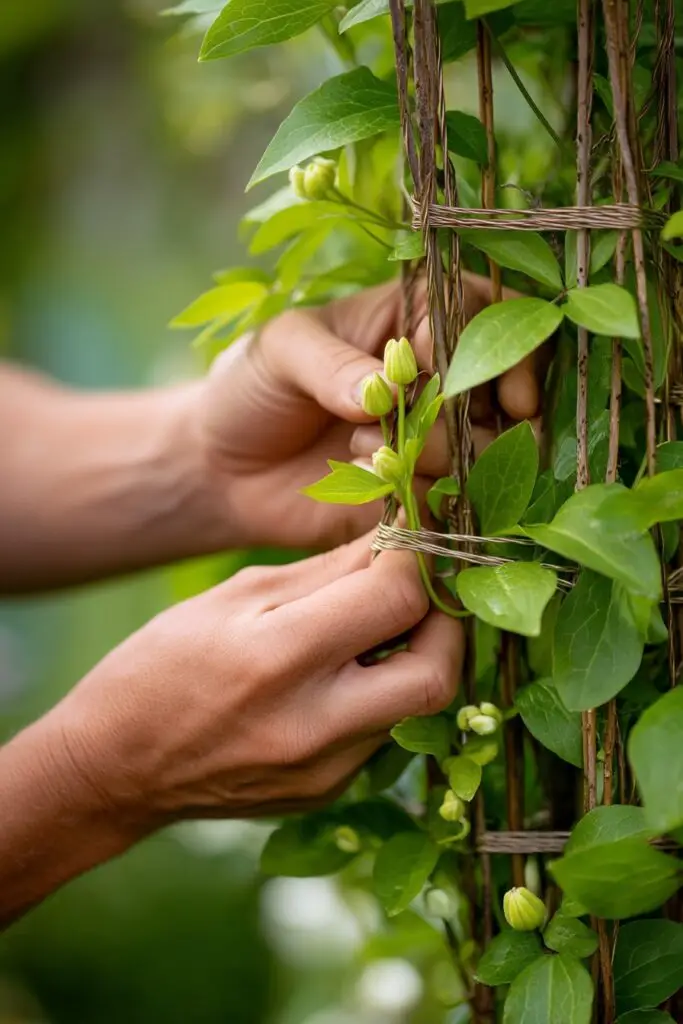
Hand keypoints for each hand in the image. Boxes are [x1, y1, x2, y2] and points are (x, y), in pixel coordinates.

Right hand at [48, 537, 462, 823]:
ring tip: (384, 623)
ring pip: (419, 707)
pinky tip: (350, 671)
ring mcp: (325, 771)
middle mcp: (313, 725)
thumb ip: (323, 573)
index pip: (396, 599)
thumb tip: (393, 542)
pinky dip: (385, 692)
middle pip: (437, 670)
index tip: (412, 536)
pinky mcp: (328, 793)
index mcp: (278, 660)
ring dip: (419, 655)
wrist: (114, 768)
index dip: (418, 557)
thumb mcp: (233, 598)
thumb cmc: (161, 666)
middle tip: (420, 587)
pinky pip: (385, 734)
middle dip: (444, 618)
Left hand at [192, 275, 541, 549]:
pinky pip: (448, 499)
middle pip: (498, 391)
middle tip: (412, 424)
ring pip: (481, 450)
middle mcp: (435, 378)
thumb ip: (333, 364)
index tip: (505, 390)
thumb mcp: (282, 351)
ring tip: (363, 449)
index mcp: (412, 318)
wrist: (222, 468)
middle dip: (464, 413)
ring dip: (435, 455)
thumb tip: (386, 390)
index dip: (507, 352)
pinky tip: (368, 483)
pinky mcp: (415, 492)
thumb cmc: (251, 386)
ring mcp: (430, 439)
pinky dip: (420, 495)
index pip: (488, 317)